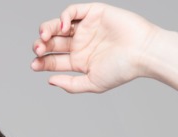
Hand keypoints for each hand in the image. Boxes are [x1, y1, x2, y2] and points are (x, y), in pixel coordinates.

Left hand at [31, 3, 159, 92]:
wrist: (142, 52)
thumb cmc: (122, 70)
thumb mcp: (92, 83)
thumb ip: (71, 85)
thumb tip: (50, 81)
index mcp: (80, 61)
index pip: (54, 60)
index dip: (41, 62)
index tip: (34, 65)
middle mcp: (81, 44)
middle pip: (52, 43)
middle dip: (41, 46)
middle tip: (39, 50)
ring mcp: (86, 28)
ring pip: (57, 26)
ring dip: (46, 30)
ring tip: (44, 37)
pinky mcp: (93, 13)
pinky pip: (72, 11)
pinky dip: (63, 17)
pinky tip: (62, 28)